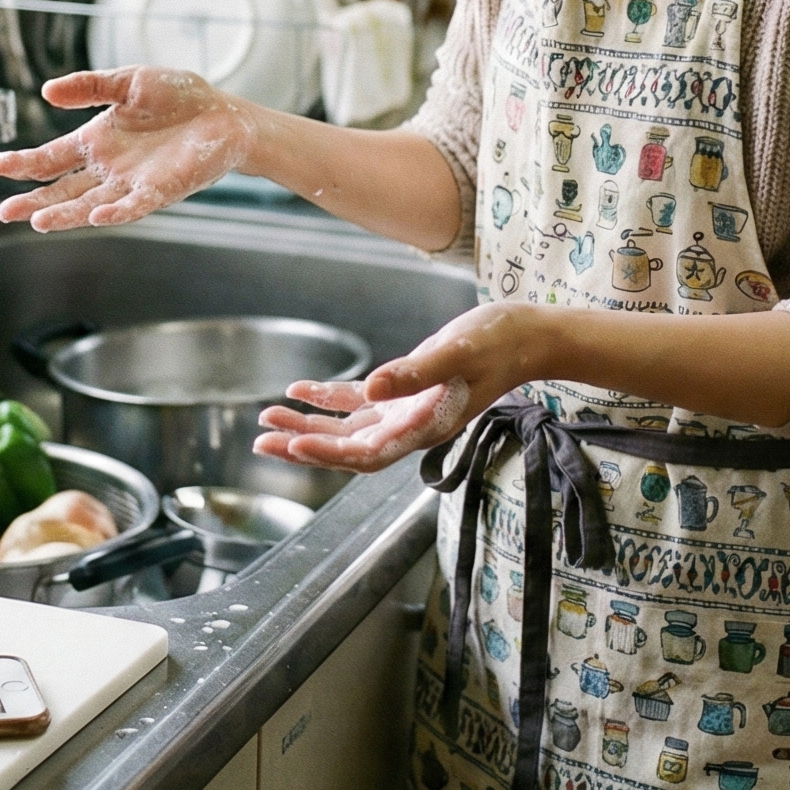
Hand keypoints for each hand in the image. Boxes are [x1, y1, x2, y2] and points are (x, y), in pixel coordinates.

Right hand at [0, 67, 252, 230]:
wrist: (224, 113)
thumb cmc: (179, 97)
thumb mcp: (129, 81)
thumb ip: (89, 86)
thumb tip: (46, 91)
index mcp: (96, 141)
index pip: (51, 158)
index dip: (24, 163)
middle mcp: (109, 167)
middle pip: (62, 189)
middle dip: (34, 201)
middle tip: (5, 212)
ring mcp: (132, 183)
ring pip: (89, 204)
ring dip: (65, 213)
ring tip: (38, 221)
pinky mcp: (159, 191)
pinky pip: (132, 205)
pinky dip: (115, 211)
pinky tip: (95, 216)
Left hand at [254, 302, 551, 472]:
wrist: (528, 337)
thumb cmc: (499, 343)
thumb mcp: (456, 353)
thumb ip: (415, 373)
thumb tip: (371, 389)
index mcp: (424, 427)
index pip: (367, 453)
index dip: (328, 452)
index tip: (293, 443)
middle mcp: (410, 427)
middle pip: (346, 448)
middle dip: (303, 444)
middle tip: (261, 439)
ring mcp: (406, 411)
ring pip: (347, 428)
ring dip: (308, 424)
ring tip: (267, 417)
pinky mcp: (406, 391)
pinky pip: (360, 402)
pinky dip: (329, 398)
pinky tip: (300, 389)